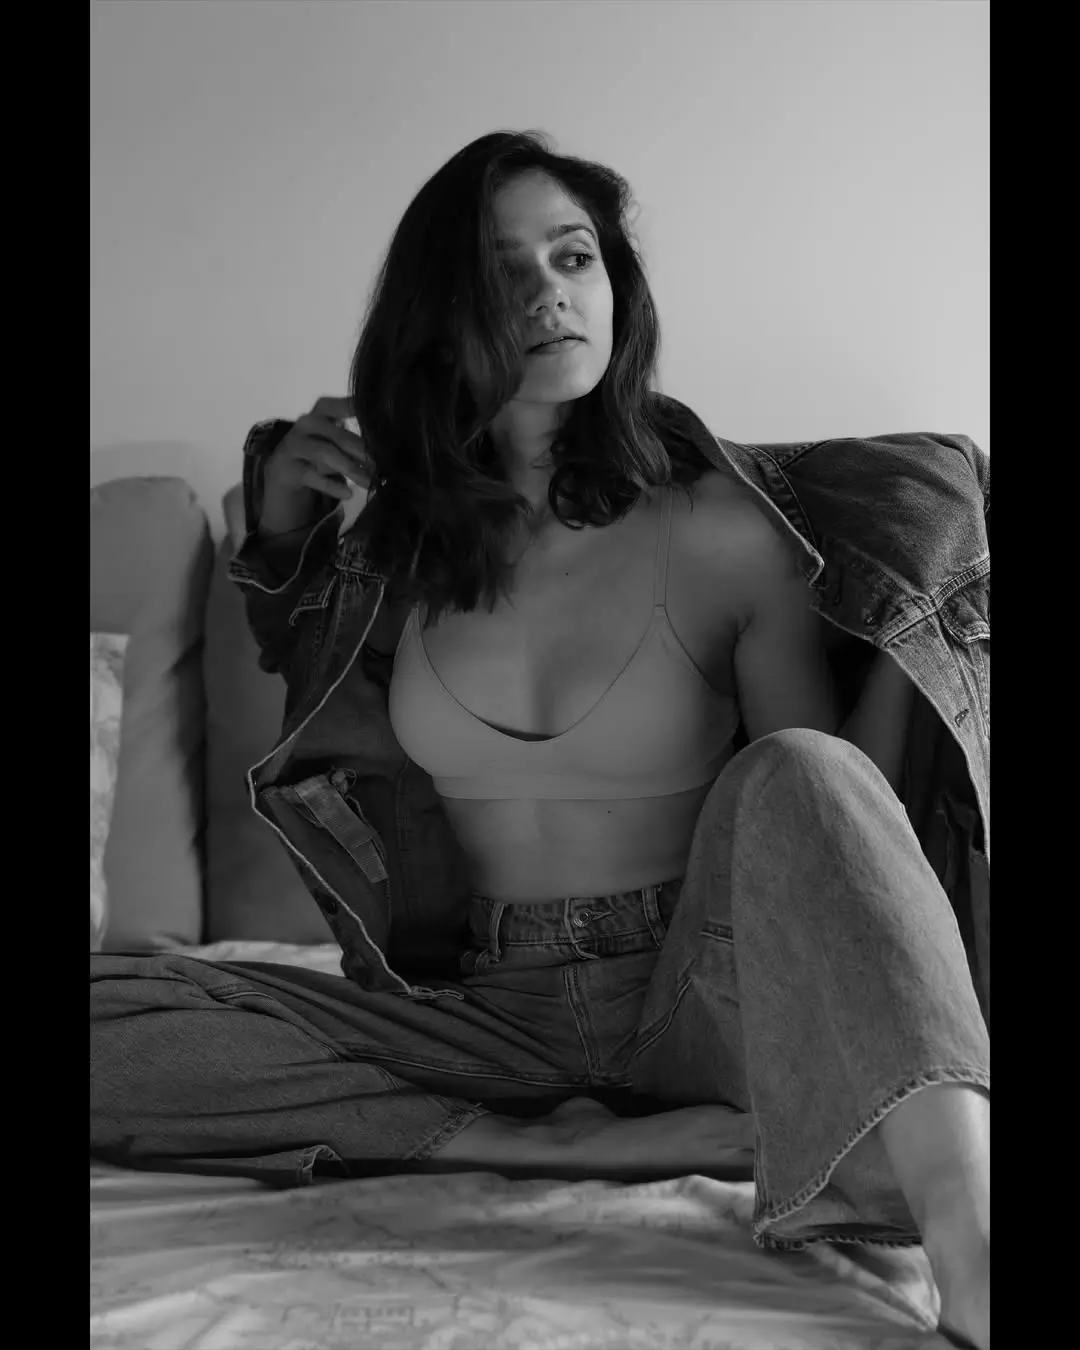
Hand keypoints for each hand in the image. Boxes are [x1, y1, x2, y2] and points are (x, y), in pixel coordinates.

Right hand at [259, 395, 372, 536]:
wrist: (283, 475)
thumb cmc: (317, 455)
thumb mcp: (336, 445)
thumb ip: (355, 443)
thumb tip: (387, 453)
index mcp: (320, 414)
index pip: (337, 405)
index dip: (355, 407)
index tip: (378, 413)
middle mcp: (305, 425)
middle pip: (338, 434)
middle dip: (363, 451)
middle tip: (383, 466)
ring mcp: (293, 445)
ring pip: (325, 453)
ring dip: (351, 469)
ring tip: (369, 483)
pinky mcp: (286, 468)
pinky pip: (311, 475)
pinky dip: (331, 485)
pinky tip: (348, 494)